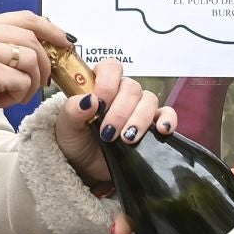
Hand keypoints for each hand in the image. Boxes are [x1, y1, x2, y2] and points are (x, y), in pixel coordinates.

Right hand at [0, 11, 69, 126]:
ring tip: (16, 97)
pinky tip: (1, 102)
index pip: (24, 18)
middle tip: (42, 83)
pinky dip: (19, 96)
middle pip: (32, 39)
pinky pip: (22, 82)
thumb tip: (29, 54)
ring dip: (32, 84)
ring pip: (31, 60)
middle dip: (45, 63)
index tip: (64, 42)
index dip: (50, 29)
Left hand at [55, 59, 176, 183]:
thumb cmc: (74, 139)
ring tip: (127, 139)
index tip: (99, 105)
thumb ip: (72, 111)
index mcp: (100, 84)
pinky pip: (167, 114)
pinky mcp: (152, 125)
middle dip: (120, 111)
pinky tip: (162, 130)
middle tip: (108, 133)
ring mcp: (138, 108)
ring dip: (139, 119)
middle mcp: (121, 92)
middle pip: (131, 88)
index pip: (111, 68)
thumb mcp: (65, 126)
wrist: (84, 165)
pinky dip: (168, 120)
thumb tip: (89, 100)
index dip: (107, 83)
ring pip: (149, 100)